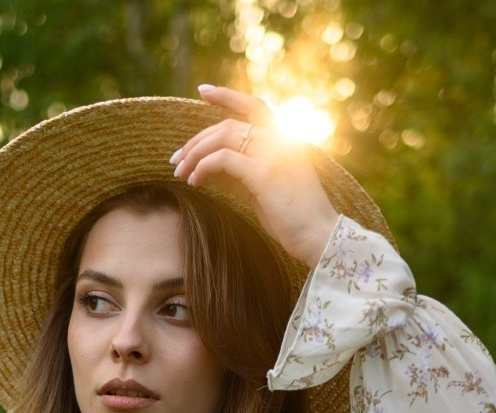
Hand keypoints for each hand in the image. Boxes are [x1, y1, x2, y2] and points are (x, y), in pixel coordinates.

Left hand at [171, 84, 341, 267]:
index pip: (254, 106)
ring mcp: (274, 154)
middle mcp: (281, 140)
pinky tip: (195, 181)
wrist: (319, 237)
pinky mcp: (265, 172)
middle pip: (228, 125)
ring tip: (181, 172)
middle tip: (176, 159)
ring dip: (195, 153)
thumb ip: (238, 174)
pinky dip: (203, 167)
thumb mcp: (262, 190)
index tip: (203, 91)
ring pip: (223, 138)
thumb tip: (206, 168)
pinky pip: (223, 160)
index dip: (227, 96)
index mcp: (285, 140)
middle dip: (197, 140)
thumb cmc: (292, 218)